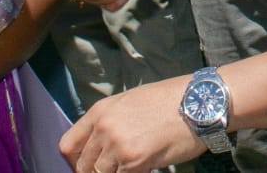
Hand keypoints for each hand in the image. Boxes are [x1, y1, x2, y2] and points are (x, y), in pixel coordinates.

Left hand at [61, 75, 206, 172]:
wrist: (198, 102)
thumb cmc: (169, 100)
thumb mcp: (130, 102)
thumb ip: (110, 122)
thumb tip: (100, 146)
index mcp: (100, 111)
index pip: (68, 146)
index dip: (75, 161)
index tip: (87, 166)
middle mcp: (104, 128)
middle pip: (82, 166)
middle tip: (115, 169)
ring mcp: (118, 146)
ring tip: (131, 167)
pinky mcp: (135, 161)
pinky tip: (143, 169)